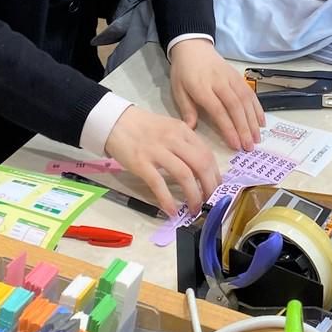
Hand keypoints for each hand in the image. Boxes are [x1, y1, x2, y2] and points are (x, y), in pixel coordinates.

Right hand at [105, 105, 220, 215]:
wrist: (114, 121)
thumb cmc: (143, 127)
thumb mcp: (170, 127)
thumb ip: (185, 143)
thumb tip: (202, 166)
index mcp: (183, 131)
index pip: (207, 154)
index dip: (215, 174)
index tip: (217, 189)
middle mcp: (174, 139)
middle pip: (201, 165)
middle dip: (210, 187)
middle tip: (210, 202)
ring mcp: (157, 151)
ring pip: (184, 175)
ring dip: (193, 196)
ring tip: (194, 209)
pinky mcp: (140, 163)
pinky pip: (158, 183)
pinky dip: (167, 199)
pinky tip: (172, 211)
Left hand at [170, 39, 265, 150]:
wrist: (193, 47)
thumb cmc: (183, 72)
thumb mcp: (178, 90)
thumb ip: (186, 110)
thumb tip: (191, 130)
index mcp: (202, 88)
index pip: (218, 111)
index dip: (228, 128)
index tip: (235, 145)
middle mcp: (220, 83)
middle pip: (235, 107)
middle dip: (244, 128)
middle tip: (249, 147)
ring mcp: (232, 78)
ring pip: (246, 101)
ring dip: (253, 121)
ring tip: (257, 138)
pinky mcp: (239, 76)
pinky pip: (251, 93)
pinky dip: (258, 108)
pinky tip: (261, 122)